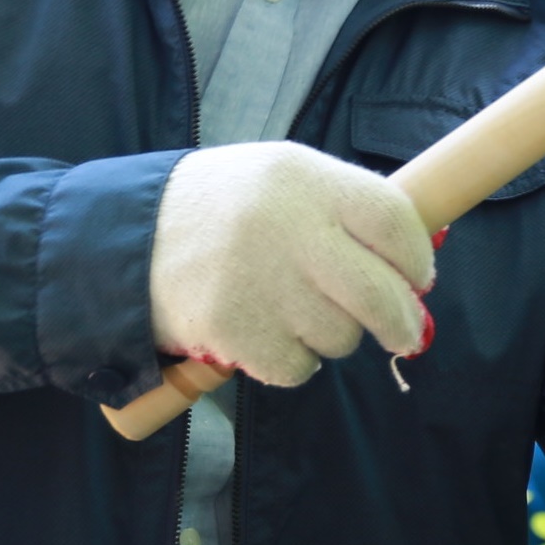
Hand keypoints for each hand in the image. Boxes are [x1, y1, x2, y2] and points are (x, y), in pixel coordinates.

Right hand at [149, 142, 435, 384]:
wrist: (124, 239)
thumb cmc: (222, 211)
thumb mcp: (279, 179)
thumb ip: (343, 210)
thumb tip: (416, 265)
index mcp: (302, 177)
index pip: (393, 219)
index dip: (417, 258)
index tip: (419, 279)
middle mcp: (284, 226)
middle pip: (379, 292)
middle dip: (402, 322)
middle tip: (404, 333)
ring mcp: (256, 281)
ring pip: (340, 335)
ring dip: (332, 336)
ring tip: (295, 312)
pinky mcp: (230, 330)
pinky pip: (298, 368)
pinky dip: (293, 362)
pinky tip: (268, 335)